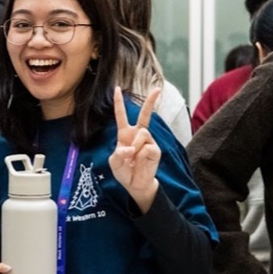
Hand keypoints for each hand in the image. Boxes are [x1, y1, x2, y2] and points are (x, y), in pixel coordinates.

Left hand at [108, 86, 161, 213]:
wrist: (135, 184)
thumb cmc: (124, 171)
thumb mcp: (114, 162)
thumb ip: (118, 154)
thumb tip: (130, 148)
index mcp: (125, 134)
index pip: (121, 116)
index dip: (119, 103)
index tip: (117, 89)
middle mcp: (138, 135)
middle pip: (145, 115)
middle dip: (151, 101)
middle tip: (158, 89)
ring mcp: (148, 141)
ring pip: (142, 133)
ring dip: (135, 146)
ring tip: (133, 158)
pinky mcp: (155, 150)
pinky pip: (146, 146)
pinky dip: (140, 154)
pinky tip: (139, 161)